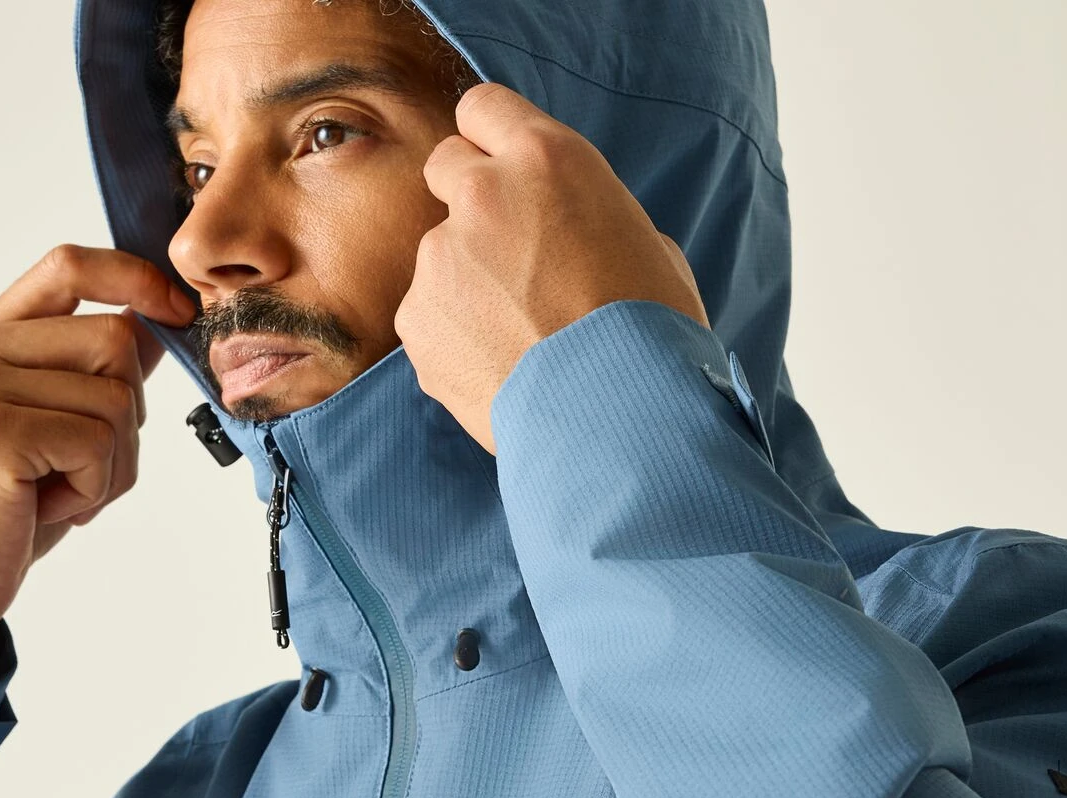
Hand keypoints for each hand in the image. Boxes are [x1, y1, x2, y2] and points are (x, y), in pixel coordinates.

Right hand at [0, 245, 194, 686]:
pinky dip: (96, 487)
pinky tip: (50, 505)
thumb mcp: (57, 427)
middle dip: (129, 417)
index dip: (135, 278)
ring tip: (61, 488)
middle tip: (84, 466)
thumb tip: (156, 322)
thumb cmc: (7, 508)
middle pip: (116, 341)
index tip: (178, 309)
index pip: (70, 265)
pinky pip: (100, 444)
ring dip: (113, 463)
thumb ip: (97, 371)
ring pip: (117, 398)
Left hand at [394, 83, 708, 453]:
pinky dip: (454, 339)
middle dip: (471, 203)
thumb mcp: (645, 245)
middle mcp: (481, 194)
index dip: (493, 144)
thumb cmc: (650, 336)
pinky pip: (429, 317)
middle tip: (512, 258)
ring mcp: (440, 258)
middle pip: (446, 168)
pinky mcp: (416, 320)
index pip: (484, 108)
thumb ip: (588, 217)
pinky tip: (500, 367)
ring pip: (440, 255)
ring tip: (519, 336)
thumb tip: (570, 233)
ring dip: (468, 283)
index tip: (503, 175)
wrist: (617, 421)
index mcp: (547, 159)